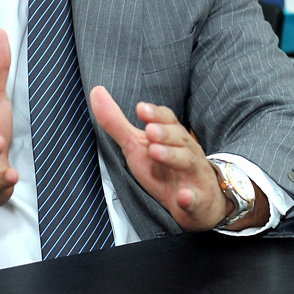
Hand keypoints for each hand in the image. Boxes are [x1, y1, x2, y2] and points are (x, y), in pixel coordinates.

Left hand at [90, 85, 229, 231]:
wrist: (197, 201)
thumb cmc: (164, 169)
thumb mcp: (136, 145)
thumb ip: (117, 122)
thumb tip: (96, 91)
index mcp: (173, 136)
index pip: (168, 119)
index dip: (155, 113)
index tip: (140, 109)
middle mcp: (187, 151)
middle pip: (179, 138)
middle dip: (164, 133)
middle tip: (149, 131)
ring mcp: (194, 175)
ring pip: (187, 162)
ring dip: (172, 156)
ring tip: (156, 152)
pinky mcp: (198, 200)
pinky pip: (195, 199)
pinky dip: (190, 197)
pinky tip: (183, 197)